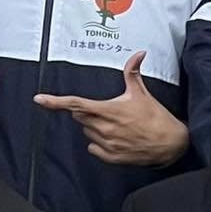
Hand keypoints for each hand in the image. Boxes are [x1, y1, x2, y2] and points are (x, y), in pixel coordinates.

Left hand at [34, 52, 188, 166]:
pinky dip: (99, 143)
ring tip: (116, 125)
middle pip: (80, 117)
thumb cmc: (156, 118)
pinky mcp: (111, 157)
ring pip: (87, 132)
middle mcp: (104, 128)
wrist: (170, 144)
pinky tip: (115, 138)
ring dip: (94, 127)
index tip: (40, 99)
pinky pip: (93, 148)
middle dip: (88, 112)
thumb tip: (138, 54)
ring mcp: (107, 144)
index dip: (55, 102)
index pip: (75, 104)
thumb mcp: (142, 93)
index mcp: (109, 110)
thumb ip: (133, 72)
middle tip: (107, 110)